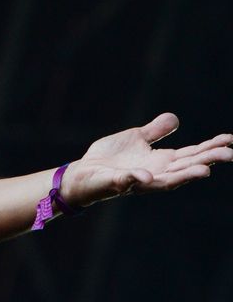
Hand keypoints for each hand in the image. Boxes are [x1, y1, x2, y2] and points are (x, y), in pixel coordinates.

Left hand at [62, 113, 232, 206]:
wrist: (83, 172)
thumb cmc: (111, 158)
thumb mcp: (136, 139)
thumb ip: (155, 131)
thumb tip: (175, 118)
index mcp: (161, 161)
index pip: (191, 155)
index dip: (210, 147)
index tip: (230, 139)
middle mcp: (155, 173)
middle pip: (186, 168)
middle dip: (207, 162)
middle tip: (228, 154)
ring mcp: (137, 180)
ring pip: (165, 182)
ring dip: (184, 176)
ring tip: (203, 171)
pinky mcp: (116, 183)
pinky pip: (126, 182)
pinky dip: (135, 179)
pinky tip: (145, 176)